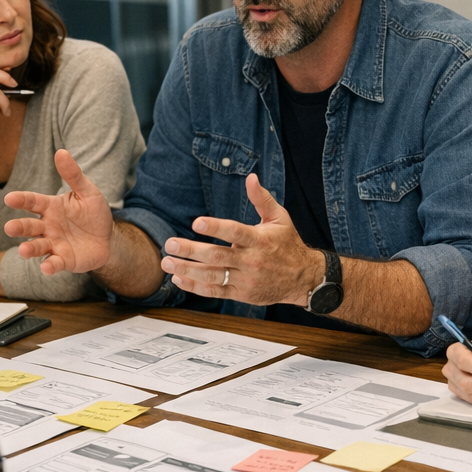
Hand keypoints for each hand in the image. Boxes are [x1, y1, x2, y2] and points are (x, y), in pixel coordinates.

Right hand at [4, 149, 113, 273]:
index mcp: (51, 207)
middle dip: (19, 227)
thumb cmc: (94, 213)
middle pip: (29, 226)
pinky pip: (53, 263)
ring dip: (29, 249)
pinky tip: (46, 267)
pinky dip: (49, 266)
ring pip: (36, 246)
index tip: (9, 198)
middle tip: (9, 228)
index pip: (32, 202)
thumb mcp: (88, 192)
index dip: (21, 200)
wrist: (109, 239)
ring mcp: (53, 244)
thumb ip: (74, 175)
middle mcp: (47, 226)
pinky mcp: (63, 260)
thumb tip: (62, 152)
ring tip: (23, 250)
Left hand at [160, 173, 321, 305]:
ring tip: (168, 262)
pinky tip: (179, 278)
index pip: (235, 232)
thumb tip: (251, 178)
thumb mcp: (280, 218)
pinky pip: (216, 291)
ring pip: (213, 276)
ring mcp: (245, 280)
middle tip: (170, 244)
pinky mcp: (241, 294)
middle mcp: (252, 261)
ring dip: (188, 270)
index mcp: (260, 240)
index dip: (216, 228)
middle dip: (191, 251)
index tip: (196, 223)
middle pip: (218, 256)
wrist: (303, 278)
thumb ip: (262, 198)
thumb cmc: (288, 245)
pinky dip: (196, 287)